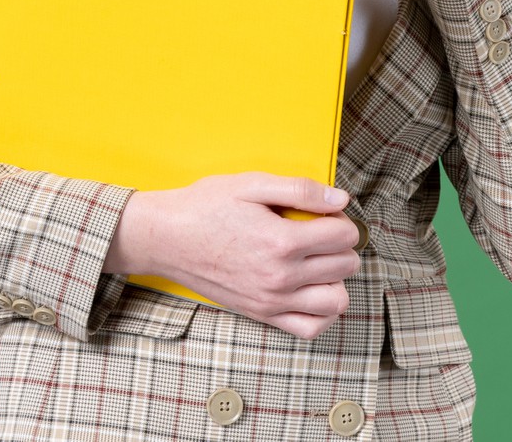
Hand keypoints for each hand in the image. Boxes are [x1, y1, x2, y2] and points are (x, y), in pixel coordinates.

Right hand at [103, 172, 361, 338]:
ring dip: (338, 279)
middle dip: (342, 245)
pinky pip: (311, 328)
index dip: (341, 218)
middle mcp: (281, 276)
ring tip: (321, 261)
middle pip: (345, 265)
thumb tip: (340, 199)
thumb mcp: (251, 184)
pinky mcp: (262, 314)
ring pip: (336, 300)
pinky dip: (323, 312)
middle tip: (322, 231)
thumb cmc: (205, 207)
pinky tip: (313, 290)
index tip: (326, 213)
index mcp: (282, 240)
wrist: (166, 239)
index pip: (343, 235)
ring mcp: (272, 300)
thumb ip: (300, 189)